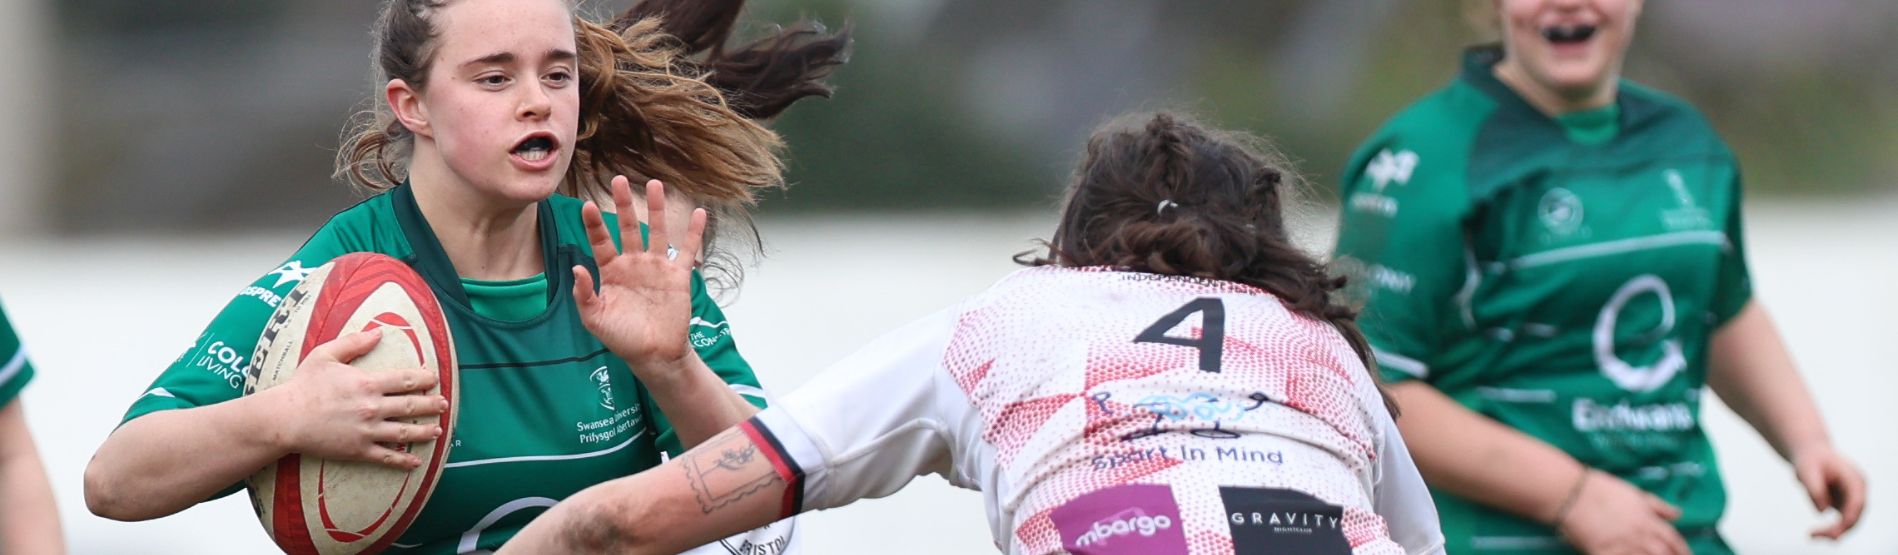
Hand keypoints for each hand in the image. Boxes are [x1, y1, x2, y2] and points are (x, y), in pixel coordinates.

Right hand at [259, 329, 446, 468]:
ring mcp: (367, 431)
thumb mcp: (326, 355)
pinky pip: (387, 457)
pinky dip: (404, 460)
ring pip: (405, 432)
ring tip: (438, 430)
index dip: (424, 378)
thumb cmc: (303, 385)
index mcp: (367, 383)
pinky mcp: (358, 450)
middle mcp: (372, 408)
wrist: (285, 418)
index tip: (434, 378)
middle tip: (444, 404)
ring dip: (425, 431)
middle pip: (411, 406)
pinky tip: (417, 461)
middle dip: (431, 405)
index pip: (405, 380)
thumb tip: (378, 332)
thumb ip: (354, 342)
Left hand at [572, 176, 707, 372]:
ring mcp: (656, 267)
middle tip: (619, 179)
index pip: (601, 241)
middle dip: (624, 204)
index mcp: (611, 271)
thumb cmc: (622, 338)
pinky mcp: (678, 276)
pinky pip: (687, 250)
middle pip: (628, 227)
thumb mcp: (595, 319)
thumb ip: (584, 294)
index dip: (595, 224)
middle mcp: (633, 263)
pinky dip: (693, 232)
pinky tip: (699, 212)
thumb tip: (577, 267)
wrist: (654, 355)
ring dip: (656, 208)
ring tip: (655, 184)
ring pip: (657, 231)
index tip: (588, 205)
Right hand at [1558, 471, 1688, 554]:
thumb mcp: (1635, 494)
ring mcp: (1622, 547)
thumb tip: (1678, 513)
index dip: (1683, 550)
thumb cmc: (1603, 490)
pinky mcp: (1603, 554)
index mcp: (1648, 520)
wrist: (1573, 494)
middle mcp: (1639, 536)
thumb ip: (1658, 506)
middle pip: (1663, 554)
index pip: (1674, 540)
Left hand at [1792, 443, 1865, 538]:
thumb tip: (1822, 511)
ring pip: (1849, 521)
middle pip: (1856, 515)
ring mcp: (1853, 498)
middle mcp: (1858, 491)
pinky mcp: (1845, 504)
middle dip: (1839, 529)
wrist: (1811, 454)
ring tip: (1812, 535)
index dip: (1848, 518)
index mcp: (1854, 479)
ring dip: (1833, 531)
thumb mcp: (1806, 471)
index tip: (1835, 531)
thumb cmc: (1809, 460)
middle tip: (1814, 535)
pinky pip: (1841, 521)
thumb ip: (1815, 490)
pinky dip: (1830, 529)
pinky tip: (1814, 533)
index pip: (1857, 502)